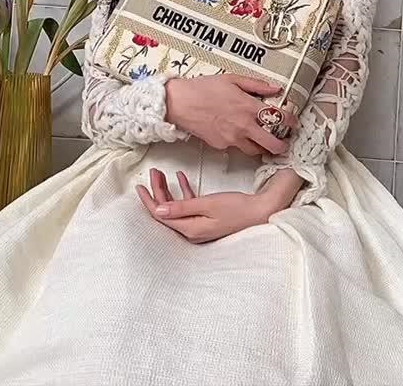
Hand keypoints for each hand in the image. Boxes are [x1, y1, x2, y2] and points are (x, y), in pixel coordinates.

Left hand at [136, 168, 278, 243]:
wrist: (262, 211)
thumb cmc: (237, 208)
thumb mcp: (207, 205)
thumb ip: (181, 207)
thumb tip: (157, 210)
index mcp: (190, 229)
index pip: (162, 216)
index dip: (149, 201)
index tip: (139, 187)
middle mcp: (193, 230)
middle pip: (168, 211)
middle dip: (158, 192)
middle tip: (154, 173)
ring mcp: (201, 225)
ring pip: (178, 207)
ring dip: (170, 190)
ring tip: (163, 173)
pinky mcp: (209, 218)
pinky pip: (191, 205)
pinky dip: (185, 192)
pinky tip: (182, 178)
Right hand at [163, 74, 295, 155]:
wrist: (179, 103)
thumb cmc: (202, 89)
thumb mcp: (232, 79)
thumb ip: (256, 85)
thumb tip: (274, 88)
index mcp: (248, 107)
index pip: (278, 118)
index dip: (290, 122)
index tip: (294, 123)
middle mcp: (243, 126)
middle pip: (271, 144)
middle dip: (281, 147)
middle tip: (284, 145)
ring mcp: (232, 138)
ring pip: (254, 150)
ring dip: (261, 147)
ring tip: (263, 142)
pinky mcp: (221, 145)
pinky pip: (236, 147)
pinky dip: (241, 143)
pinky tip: (238, 134)